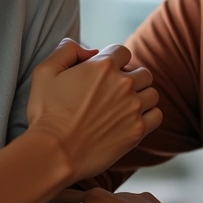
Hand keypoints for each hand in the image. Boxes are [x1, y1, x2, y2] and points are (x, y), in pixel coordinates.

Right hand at [27, 39, 161, 181]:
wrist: (54, 152)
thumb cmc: (46, 113)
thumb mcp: (45, 71)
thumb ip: (67, 50)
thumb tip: (90, 50)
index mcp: (103, 65)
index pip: (123, 52)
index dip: (114, 61)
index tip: (104, 74)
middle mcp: (123, 83)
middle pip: (142, 73)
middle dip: (130, 79)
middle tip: (113, 93)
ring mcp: (133, 107)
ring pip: (152, 93)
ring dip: (141, 97)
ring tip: (124, 107)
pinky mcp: (137, 131)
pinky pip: (157, 115)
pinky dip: (148, 115)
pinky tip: (132, 120)